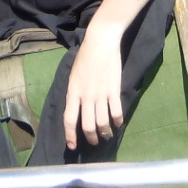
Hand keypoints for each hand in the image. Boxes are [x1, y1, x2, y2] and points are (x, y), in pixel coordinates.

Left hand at [63, 25, 125, 148]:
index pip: (69, 119)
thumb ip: (74, 93)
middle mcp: (86, 96)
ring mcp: (100, 94)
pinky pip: (116, 112)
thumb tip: (75, 109)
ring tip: (107, 135)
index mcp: (73, 92)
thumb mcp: (73, 75)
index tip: (72, 146)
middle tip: (94, 141)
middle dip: (91, 137)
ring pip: (102, 122)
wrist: (101, 42)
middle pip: (87, 125)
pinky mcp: (114, 90)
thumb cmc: (85, 57)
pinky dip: (118, 121)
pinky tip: (118, 124)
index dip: (70, 135)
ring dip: (105, 133)